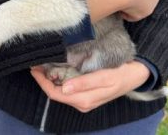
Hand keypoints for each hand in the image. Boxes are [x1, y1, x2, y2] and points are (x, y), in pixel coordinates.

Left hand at [31, 61, 149, 112]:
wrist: (133, 76)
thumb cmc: (119, 75)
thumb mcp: (104, 78)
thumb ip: (84, 83)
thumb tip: (65, 88)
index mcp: (84, 100)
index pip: (55, 93)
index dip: (42, 82)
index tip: (34, 68)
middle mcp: (81, 102)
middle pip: (55, 93)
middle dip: (43, 80)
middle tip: (35, 64)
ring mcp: (82, 99)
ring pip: (59, 91)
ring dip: (49, 80)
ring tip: (41, 66)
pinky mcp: (85, 94)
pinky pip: (66, 89)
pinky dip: (57, 80)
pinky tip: (54, 70)